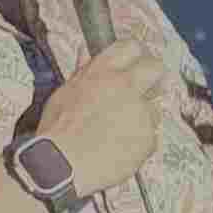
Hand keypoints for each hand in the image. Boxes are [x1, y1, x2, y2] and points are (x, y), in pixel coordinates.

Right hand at [27, 36, 176, 200]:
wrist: (61, 166)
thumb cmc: (57, 130)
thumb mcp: (64, 93)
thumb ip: (82, 72)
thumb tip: (86, 53)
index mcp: (102, 72)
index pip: (131, 46)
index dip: (134, 55)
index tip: (134, 65)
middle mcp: (126, 86)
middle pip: (155, 68)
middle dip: (152, 78)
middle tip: (143, 91)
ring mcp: (140, 112)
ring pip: (154, 107)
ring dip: (142, 116)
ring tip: (118, 132)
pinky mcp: (148, 138)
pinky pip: (150, 136)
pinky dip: (138, 143)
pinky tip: (118, 149)